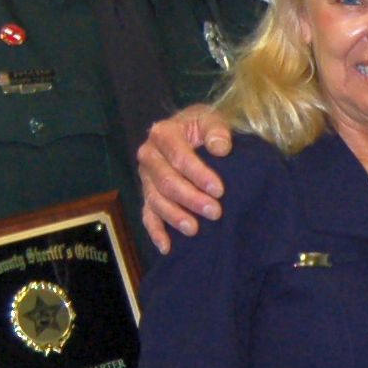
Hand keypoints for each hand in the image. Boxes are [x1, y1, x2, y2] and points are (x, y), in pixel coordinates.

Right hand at [139, 106, 232, 252]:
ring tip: (194, 229)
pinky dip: (156, 232)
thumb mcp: (211, 120)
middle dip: (191, 199)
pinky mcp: (148, 196)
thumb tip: (221, 148)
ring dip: (175, 217)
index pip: (179, 157)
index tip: (219, 190)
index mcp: (163, 133)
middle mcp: (149, 155)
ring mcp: (146, 178)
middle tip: (215, 212)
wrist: (191, 133)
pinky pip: (147, 216)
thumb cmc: (203, 128)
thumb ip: (217, 130)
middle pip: (166, 182)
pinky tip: (167, 247)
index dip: (198, 175)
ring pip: (156, 201)